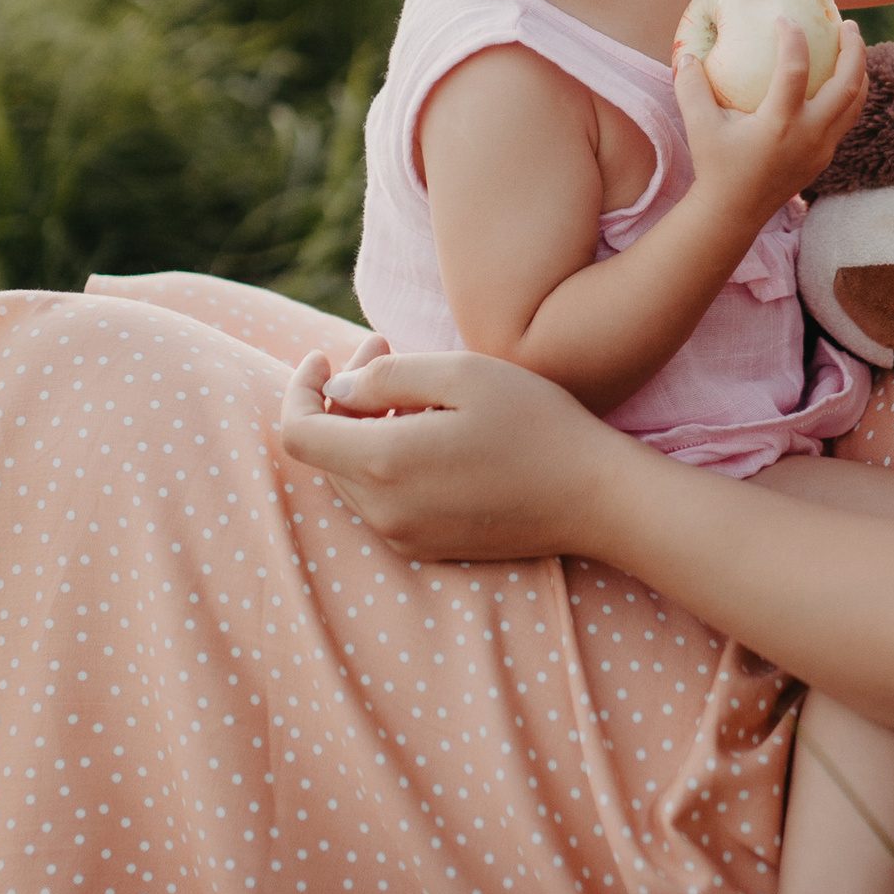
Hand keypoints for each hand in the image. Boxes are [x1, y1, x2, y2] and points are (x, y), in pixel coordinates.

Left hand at [276, 342, 619, 557]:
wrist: (596, 498)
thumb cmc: (535, 424)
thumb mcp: (461, 374)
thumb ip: (385, 375)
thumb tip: (336, 392)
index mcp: (383, 465)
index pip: (297, 432)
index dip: (299, 389)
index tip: (324, 357)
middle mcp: (382, 512)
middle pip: (325, 451)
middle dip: (339, 396)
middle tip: (382, 346)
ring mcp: (403, 536)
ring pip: (351, 474)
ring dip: (362, 425)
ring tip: (410, 384)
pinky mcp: (426, 548)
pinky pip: (380, 498)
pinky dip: (385, 458)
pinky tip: (427, 427)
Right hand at [674, 18, 869, 235]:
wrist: (734, 213)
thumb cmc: (715, 166)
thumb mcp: (699, 127)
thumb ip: (691, 87)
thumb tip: (687, 51)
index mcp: (779, 124)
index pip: (795, 70)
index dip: (793, 39)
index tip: (785, 18)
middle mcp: (809, 135)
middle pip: (848, 85)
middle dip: (853, 49)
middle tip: (847, 24)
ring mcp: (822, 148)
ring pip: (855, 104)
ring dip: (859, 71)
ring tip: (852, 47)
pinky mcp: (824, 157)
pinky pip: (847, 120)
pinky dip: (850, 95)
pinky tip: (839, 80)